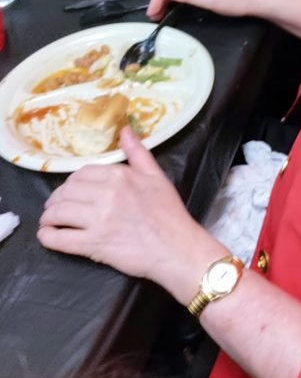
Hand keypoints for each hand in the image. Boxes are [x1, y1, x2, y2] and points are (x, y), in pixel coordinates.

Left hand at [37, 128, 221, 300]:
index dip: (71, 182)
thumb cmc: (169, 212)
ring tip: (48, 221)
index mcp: (120, 176)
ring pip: (59, 213)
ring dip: (48, 217)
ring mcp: (98, 220)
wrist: (176, 248)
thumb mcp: (156, 176)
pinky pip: (61, 239)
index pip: (82, 174)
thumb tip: (125, 129)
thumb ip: (138, 152)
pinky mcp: (93, 245)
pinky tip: (46, 236)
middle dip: (55, 199)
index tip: (69, 191)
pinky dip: (48, 237)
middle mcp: (106, 195)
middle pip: (67, 192)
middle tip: (54, 207)